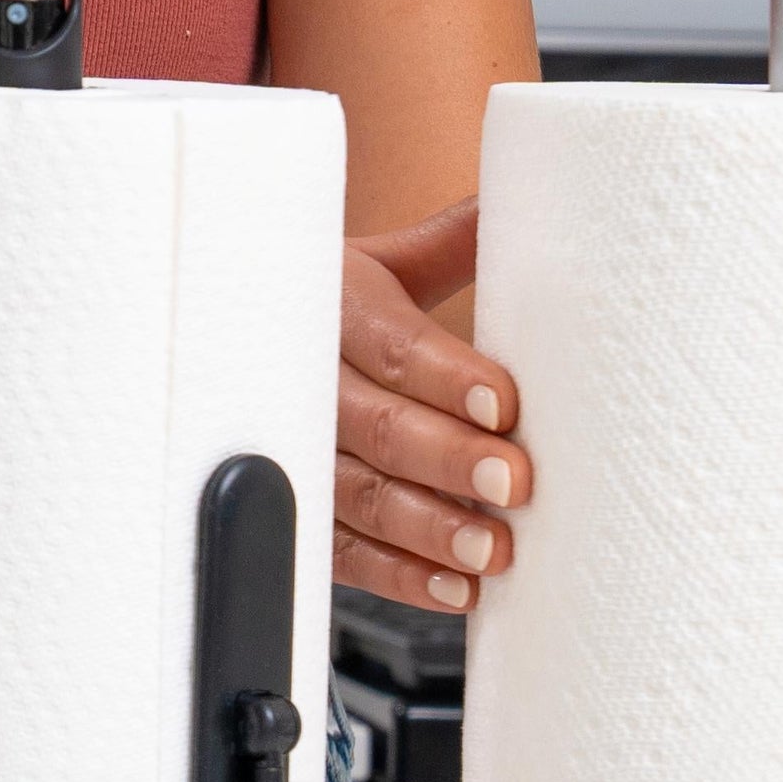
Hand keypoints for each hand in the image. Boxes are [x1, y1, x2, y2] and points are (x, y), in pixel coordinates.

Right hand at [333, 202, 525, 613]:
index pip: (391, 345)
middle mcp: (307, 377)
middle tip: (514, 483)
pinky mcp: (299, 506)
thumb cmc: (332, 300)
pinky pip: (340, 550)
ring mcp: (298, 448)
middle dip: (447, 459)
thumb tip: (549, 194)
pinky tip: (452, 587)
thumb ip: (457, 240)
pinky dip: (397, 575)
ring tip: (493, 550)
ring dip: (426, 529)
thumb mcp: (384, 262)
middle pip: (375, 426)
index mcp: (335, 304)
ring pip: (355, 494)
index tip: (503, 402)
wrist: (233, 324)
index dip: (445, 377)